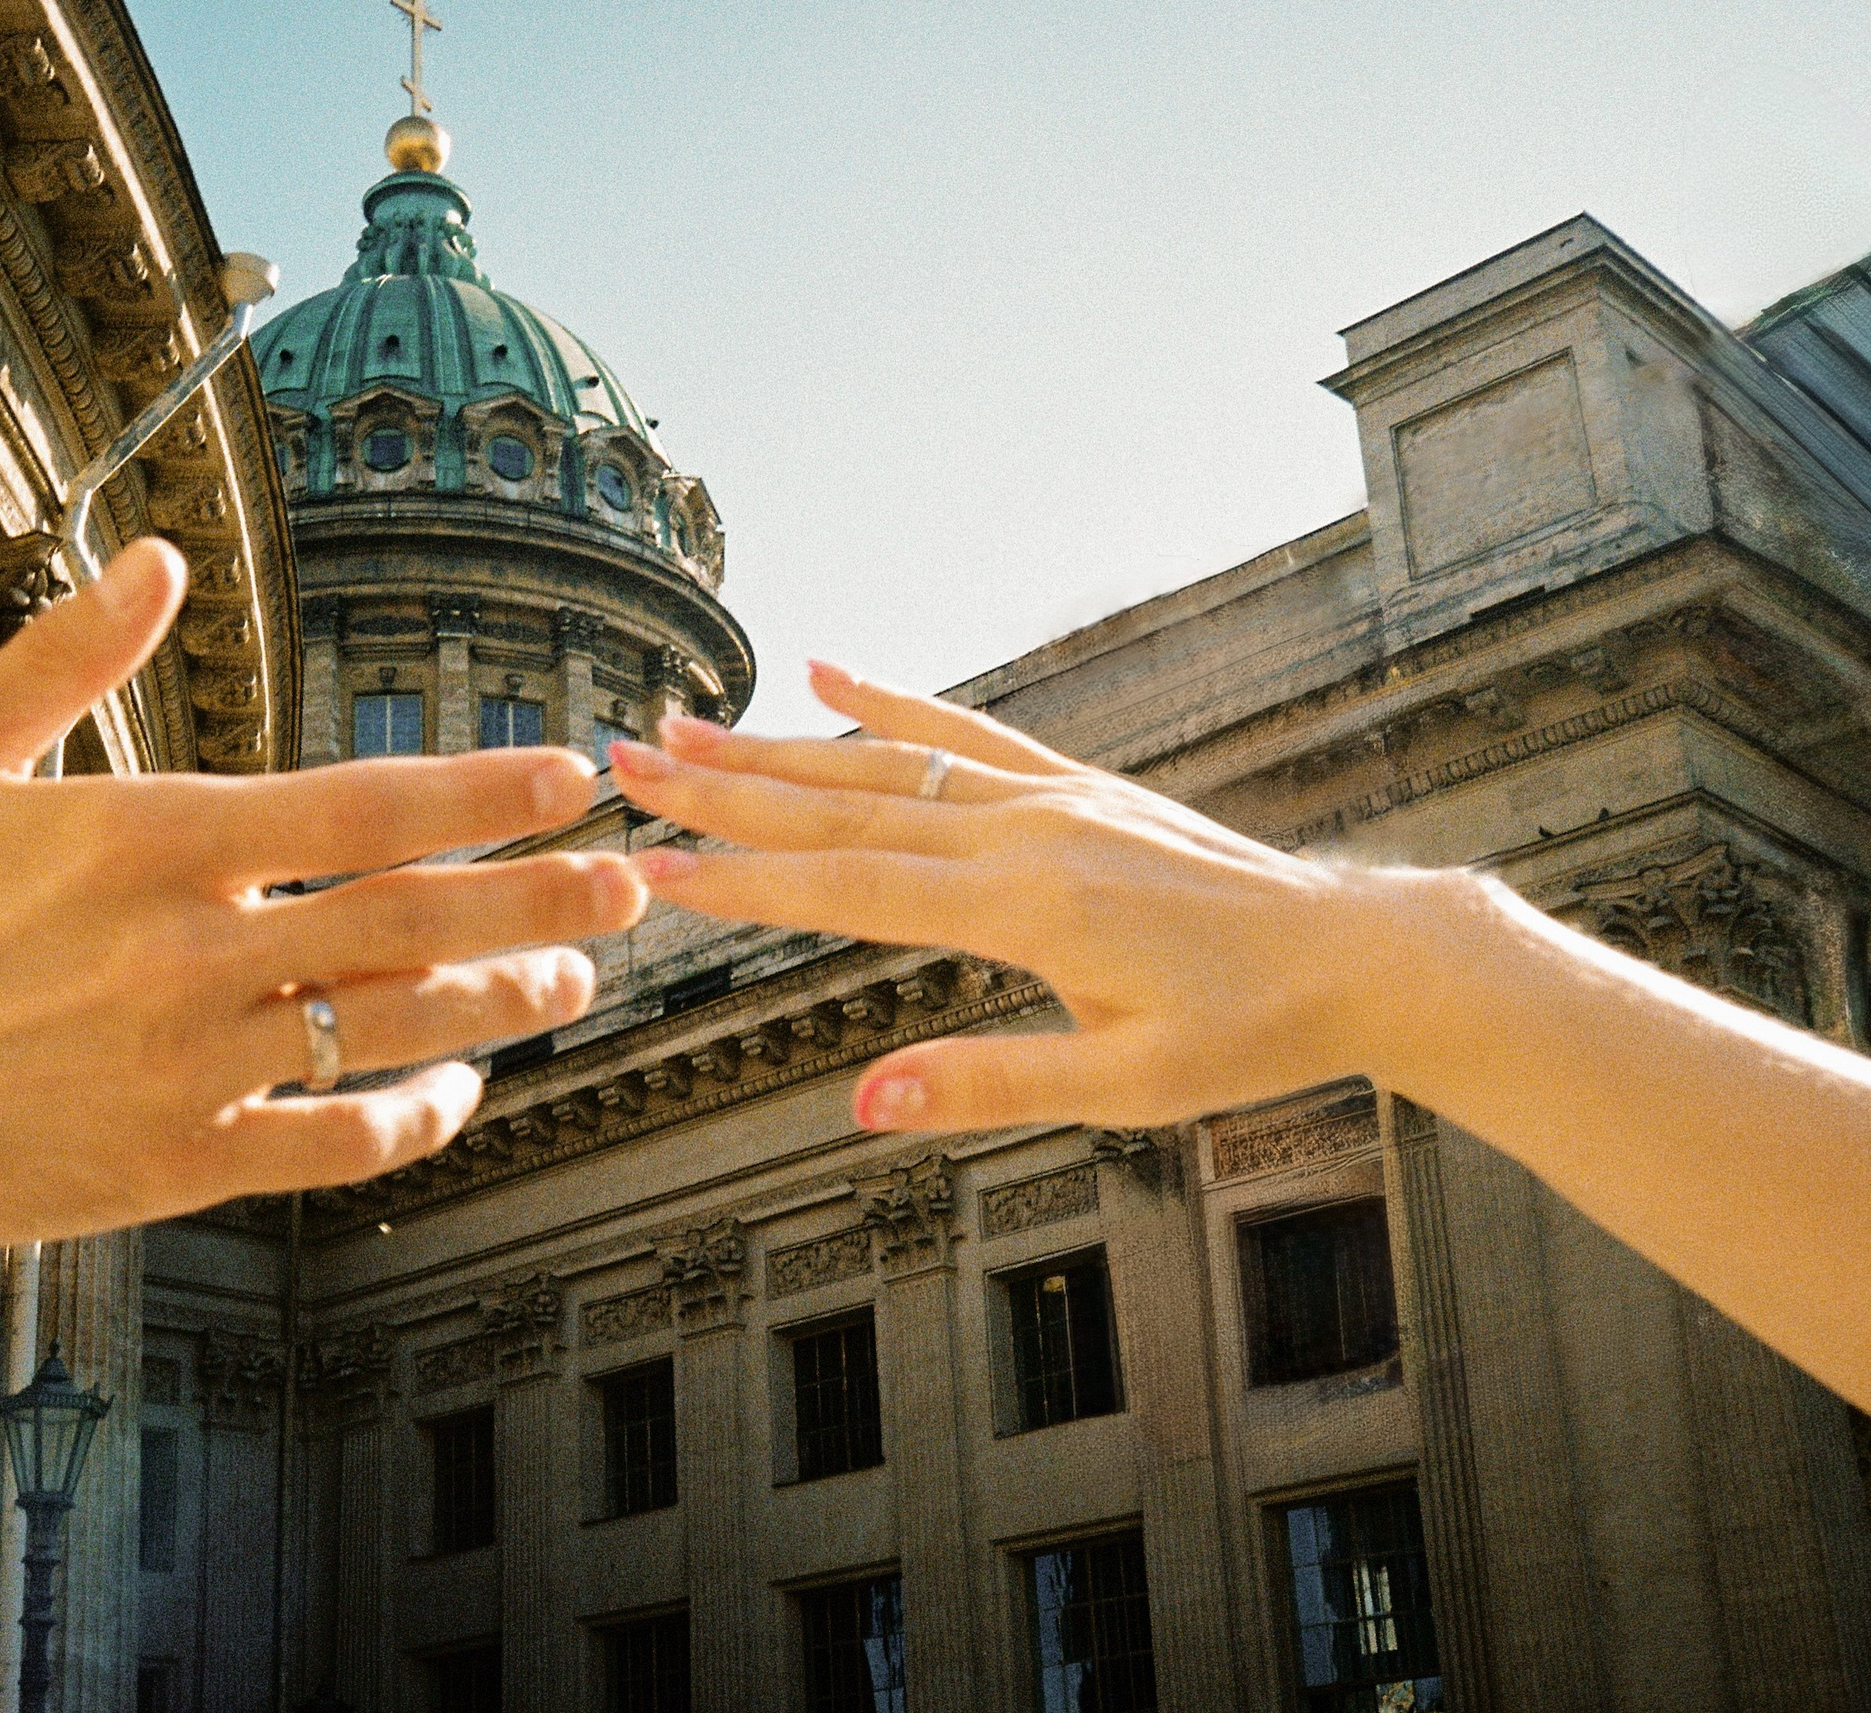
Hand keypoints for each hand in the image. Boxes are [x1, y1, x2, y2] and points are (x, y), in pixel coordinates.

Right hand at [0, 540, 646, 1309]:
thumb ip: (59, 657)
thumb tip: (157, 557)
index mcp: (144, 841)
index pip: (363, 807)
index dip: (486, 791)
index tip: (573, 773)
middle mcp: (184, 954)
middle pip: (413, 918)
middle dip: (542, 894)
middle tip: (636, 879)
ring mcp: (186, 1068)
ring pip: (394, 1028)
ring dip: (505, 998)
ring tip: (579, 973)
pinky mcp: (173, 1167)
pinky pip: (336, 1144)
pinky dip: (416, 1116)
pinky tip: (460, 1087)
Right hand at [610, 661, 1455, 1133]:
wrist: (1355, 953)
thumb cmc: (1246, 1035)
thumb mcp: (1124, 1089)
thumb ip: (988, 1084)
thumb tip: (862, 1105)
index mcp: (1025, 908)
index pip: (848, 889)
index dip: (740, 886)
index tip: (648, 872)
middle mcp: (1024, 832)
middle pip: (844, 807)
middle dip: (724, 791)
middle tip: (623, 762)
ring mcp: (1049, 796)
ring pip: (886, 763)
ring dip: (778, 747)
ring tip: (684, 724)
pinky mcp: (1075, 784)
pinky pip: (965, 732)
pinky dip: (890, 704)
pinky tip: (826, 675)